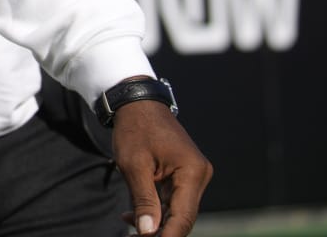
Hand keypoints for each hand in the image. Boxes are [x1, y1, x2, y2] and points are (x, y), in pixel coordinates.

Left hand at [113, 98, 211, 236]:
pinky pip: (172, 200)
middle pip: (182, 217)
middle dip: (158, 231)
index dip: (166, 236)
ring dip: (154, 221)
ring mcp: (193, 175)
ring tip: (127, 222)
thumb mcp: (134, 166)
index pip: (183, 217)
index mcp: (192, 172)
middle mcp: (199, 175)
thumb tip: (148, 232)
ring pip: (176, 210)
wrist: (136, 102)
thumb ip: (143, 200)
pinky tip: (132, 214)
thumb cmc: (134, 129)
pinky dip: (154, 209)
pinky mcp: (184, 175)